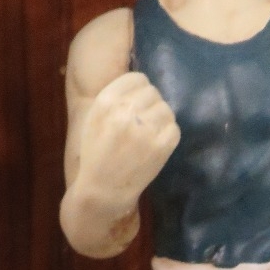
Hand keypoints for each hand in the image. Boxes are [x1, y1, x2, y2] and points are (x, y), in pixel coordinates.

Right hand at [83, 71, 179, 197]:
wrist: (102, 190)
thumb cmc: (96, 154)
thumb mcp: (95, 118)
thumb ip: (116, 98)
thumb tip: (144, 84)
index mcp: (106, 101)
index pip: (137, 79)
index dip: (140, 90)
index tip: (137, 103)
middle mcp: (126, 111)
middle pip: (153, 93)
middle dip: (150, 106)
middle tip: (143, 123)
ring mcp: (146, 129)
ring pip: (166, 109)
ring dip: (160, 120)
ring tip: (149, 134)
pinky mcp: (162, 146)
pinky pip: (174, 128)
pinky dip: (168, 135)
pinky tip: (155, 145)